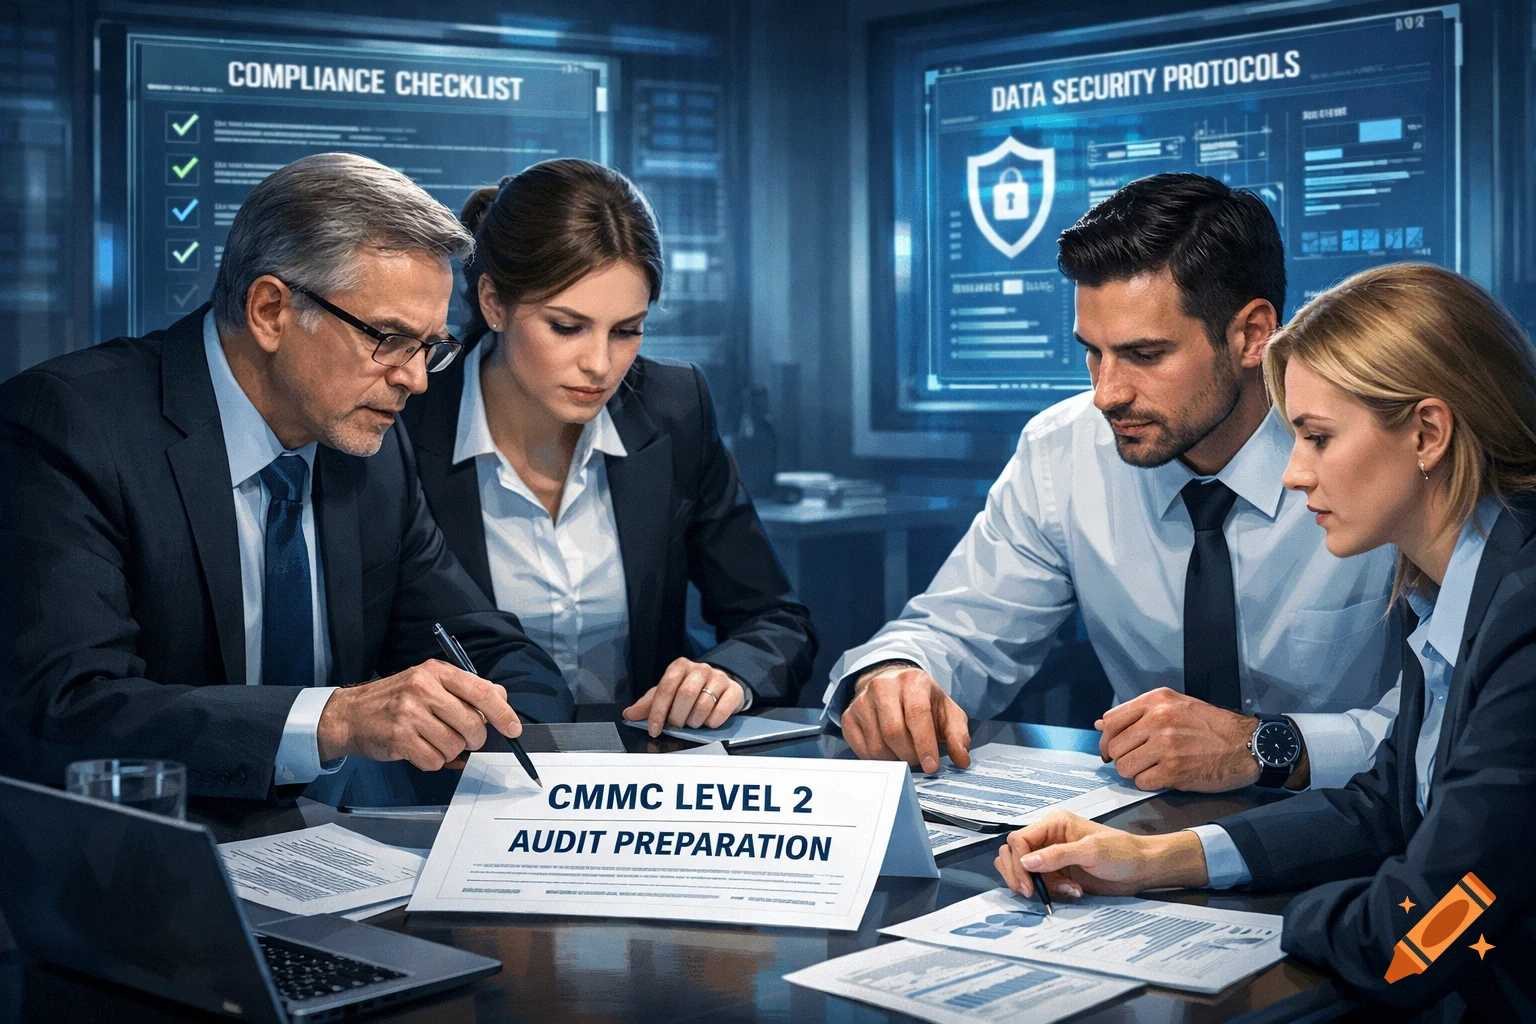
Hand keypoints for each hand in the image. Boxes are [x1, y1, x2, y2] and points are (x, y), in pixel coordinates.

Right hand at [317, 660, 521, 769]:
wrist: (351, 714)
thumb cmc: (396, 699)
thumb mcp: (429, 682)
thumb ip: (465, 690)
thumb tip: (502, 700)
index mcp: (436, 671)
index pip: (481, 691)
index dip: (502, 713)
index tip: (513, 729)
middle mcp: (423, 688)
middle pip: (472, 724)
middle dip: (476, 739)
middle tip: (468, 740)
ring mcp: (409, 713)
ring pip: (455, 745)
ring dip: (452, 752)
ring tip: (436, 742)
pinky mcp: (399, 738)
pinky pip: (435, 761)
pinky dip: (435, 762)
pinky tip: (422, 750)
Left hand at [622, 658, 745, 736]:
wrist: (720, 686)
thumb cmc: (690, 691)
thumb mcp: (668, 694)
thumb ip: (649, 704)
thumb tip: (629, 714)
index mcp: (680, 667)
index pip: (665, 688)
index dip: (658, 711)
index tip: (654, 729)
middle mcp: (700, 669)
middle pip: (685, 694)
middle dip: (677, 717)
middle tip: (676, 726)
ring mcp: (719, 678)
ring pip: (704, 704)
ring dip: (694, 721)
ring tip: (692, 723)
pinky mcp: (734, 690)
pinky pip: (722, 710)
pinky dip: (712, 722)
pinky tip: (708, 722)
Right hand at [841, 662, 969, 773]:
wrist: (893, 686)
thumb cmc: (923, 702)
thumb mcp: (947, 713)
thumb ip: (958, 735)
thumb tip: (962, 759)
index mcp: (912, 681)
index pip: (916, 714)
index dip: (924, 744)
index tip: (931, 766)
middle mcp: (883, 686)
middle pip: (894, 732)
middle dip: (910, 755)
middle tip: (919, 760)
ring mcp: (862, 701)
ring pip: (877, 746)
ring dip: (895, 759)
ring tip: (905, 754)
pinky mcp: (849, 716)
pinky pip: (862, 751)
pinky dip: (879, 760)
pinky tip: (889, 752)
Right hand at [992, 811, 1208, 899]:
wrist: (1142, 869)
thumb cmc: (1121, 853)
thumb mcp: (1091, 852)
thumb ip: (1057, 856)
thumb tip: (1025, 862)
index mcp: (1053, 824)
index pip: (1019, 840)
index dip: (1018, 862)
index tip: (1028, 886)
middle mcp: (1048, 838)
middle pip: (1013, 853)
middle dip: (1019, 875)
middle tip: (1032, 894)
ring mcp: (1051, 856)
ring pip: (1023, 869)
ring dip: (1037, 884)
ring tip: (1063, 890)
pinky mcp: (1057, 872)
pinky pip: (1040, 882)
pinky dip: (1050, 890)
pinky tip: (1071, 891)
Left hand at [1096, 687, 1265, 791]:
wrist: (1247, 745)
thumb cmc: (1214, 726)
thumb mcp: (1176, 705)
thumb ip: (1138, 713)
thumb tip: (1101, 725)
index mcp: (1156, 701)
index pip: (1111, 720)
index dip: (1107, 738)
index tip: (1111, 748)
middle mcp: (1158, 720)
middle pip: (1114, 746)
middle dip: (1122, 758)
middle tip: (1136, 761)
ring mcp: (1166, 746)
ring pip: (1124, 767)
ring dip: (1135, 772)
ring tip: (1152, 768)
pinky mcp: (1174, 771)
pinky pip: (1142, 782)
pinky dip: (1149, 783)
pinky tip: (1164, 776)